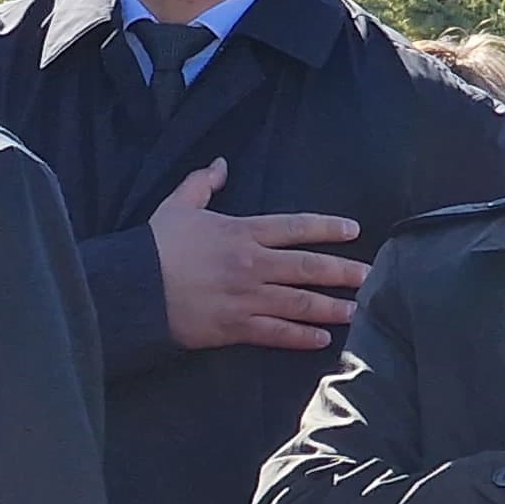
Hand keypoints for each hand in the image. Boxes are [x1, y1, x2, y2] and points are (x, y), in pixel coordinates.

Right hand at [148, 158, 367, 352]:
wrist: (133, 287)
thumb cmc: (155, 245)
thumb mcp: (177, 205)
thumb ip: (202, 183)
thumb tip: (220, 164)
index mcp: (242, 232)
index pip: (295, 227)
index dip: (327, 228)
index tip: (353, 230)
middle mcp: (252, 264)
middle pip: (308, 267)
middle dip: (342, 272)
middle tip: (371, 276)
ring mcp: (246, 298)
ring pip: (299, 303)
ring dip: (330, 307)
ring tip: (356, 310)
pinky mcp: (234, 327)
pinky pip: (276, 334)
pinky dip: (301, 337)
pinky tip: (322, 339)